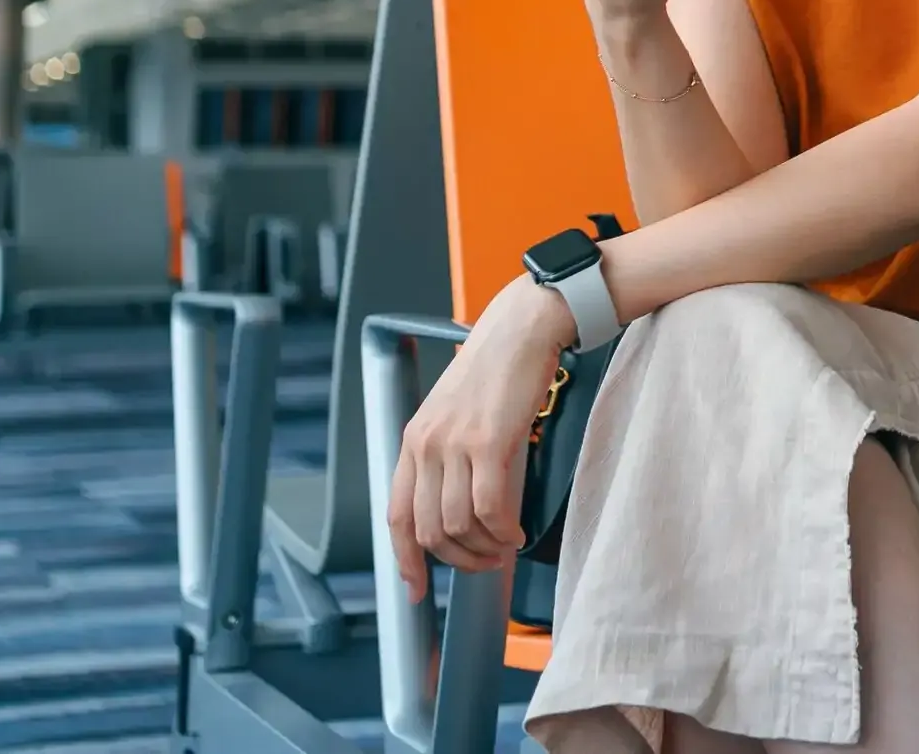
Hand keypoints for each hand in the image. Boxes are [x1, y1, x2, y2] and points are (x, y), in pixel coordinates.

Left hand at [386, 278, 576, 596]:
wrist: (522, 328)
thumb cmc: (498, 368)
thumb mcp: (455, 413)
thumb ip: (448, 456)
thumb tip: (459, 506)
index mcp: (413, 440)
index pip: (397, 516)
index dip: (405, 561)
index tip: (417, 589)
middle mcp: (426, 444)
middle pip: (429, 530)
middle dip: (458, 560)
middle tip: (486, 564)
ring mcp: (455, 443)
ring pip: (459, 524)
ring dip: (485, 548)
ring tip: (506, 546)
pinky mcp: (489, 441)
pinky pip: (490, 507)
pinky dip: (504, 531)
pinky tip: (517, 532)